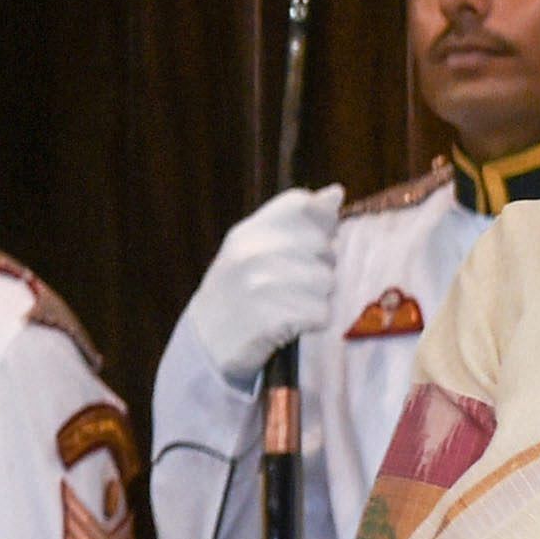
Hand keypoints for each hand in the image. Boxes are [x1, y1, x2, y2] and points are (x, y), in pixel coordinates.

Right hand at [179, 184, 344, 382]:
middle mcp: (252, 253)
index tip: (311, 245)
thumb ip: (293, 222)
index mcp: (247, 233)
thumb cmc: (236, 293)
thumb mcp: (252, 250)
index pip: (300, 205)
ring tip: (289, 306)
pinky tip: (290, 325)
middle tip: (294, 285)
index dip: (318, 224)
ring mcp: (261, 287)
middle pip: (323, 248)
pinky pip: (321, 313)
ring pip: (327, 282)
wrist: (205, 345)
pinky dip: (312, 323)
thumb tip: (335, 193)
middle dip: (320, 268)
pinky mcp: (273, 320)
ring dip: (317, 298)